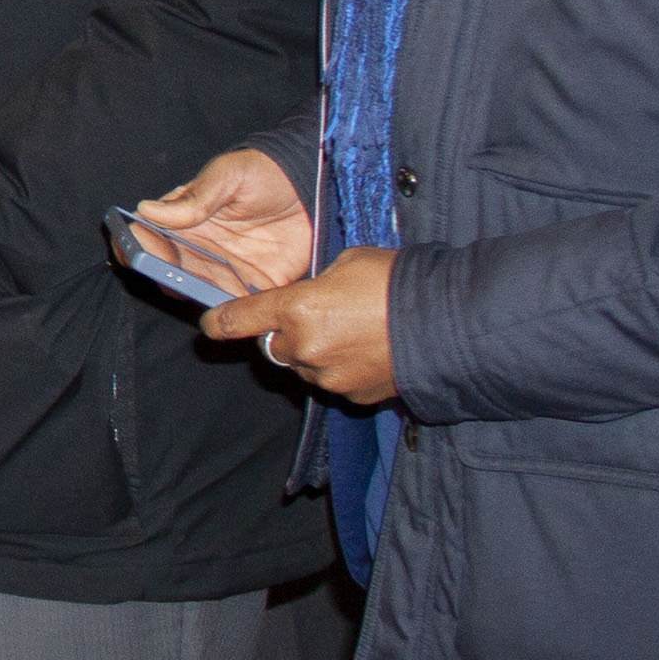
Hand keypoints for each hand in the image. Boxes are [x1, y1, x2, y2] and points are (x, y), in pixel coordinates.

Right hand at [132, 146, 312, 299]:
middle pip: (167, 270)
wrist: (313, 186)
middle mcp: (198, 249)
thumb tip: (146, 210)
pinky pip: (237, 306)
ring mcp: (225, 270)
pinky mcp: (255, 286)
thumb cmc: (264, 172)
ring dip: (193, 295)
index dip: (133, 246)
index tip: (133, 252)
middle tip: (169, 273)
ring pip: (197, 292)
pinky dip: (232, 312)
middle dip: (161, 275)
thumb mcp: (227, 175)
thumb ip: (194, 199)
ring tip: (198, 289)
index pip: (147, 237)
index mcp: (184, 220)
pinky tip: (229, 304)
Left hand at [210, 248, 396, 405]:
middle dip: (288, 333)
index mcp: (297, 308)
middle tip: (321, 316)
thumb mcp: (348, 263)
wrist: (448, 326)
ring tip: (354, 331)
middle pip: (275, 345)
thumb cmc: (397, 284)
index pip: (239, 320)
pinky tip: (369, 351)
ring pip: (304, 365)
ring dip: (316, 352)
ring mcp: (329, 377)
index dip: (220, 322)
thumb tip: (312, 295)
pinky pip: (334, 381)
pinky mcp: (354, 396)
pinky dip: (343, 368)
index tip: (210, 325)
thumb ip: (317, 282)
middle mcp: (305, 347)